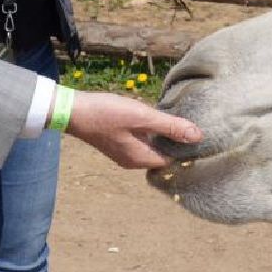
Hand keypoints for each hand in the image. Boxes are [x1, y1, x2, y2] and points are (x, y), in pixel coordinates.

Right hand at [65, 91, 201, 168]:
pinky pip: (141, 141)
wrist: (73, 110)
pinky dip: (149, 132)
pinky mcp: (117, 143)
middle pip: (162, 155)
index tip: (198, 132)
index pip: (172, 160)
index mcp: (141, 159)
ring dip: (162, 135)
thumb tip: (199, 137)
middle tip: (189, 122)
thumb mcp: (142, 117)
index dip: (186, 147)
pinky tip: (152, 117)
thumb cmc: (107, 113)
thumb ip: (170, 127)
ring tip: (174, 118)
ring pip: (152, 147)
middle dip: (175, 141)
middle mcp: (133, 161)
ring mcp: (123, 153)